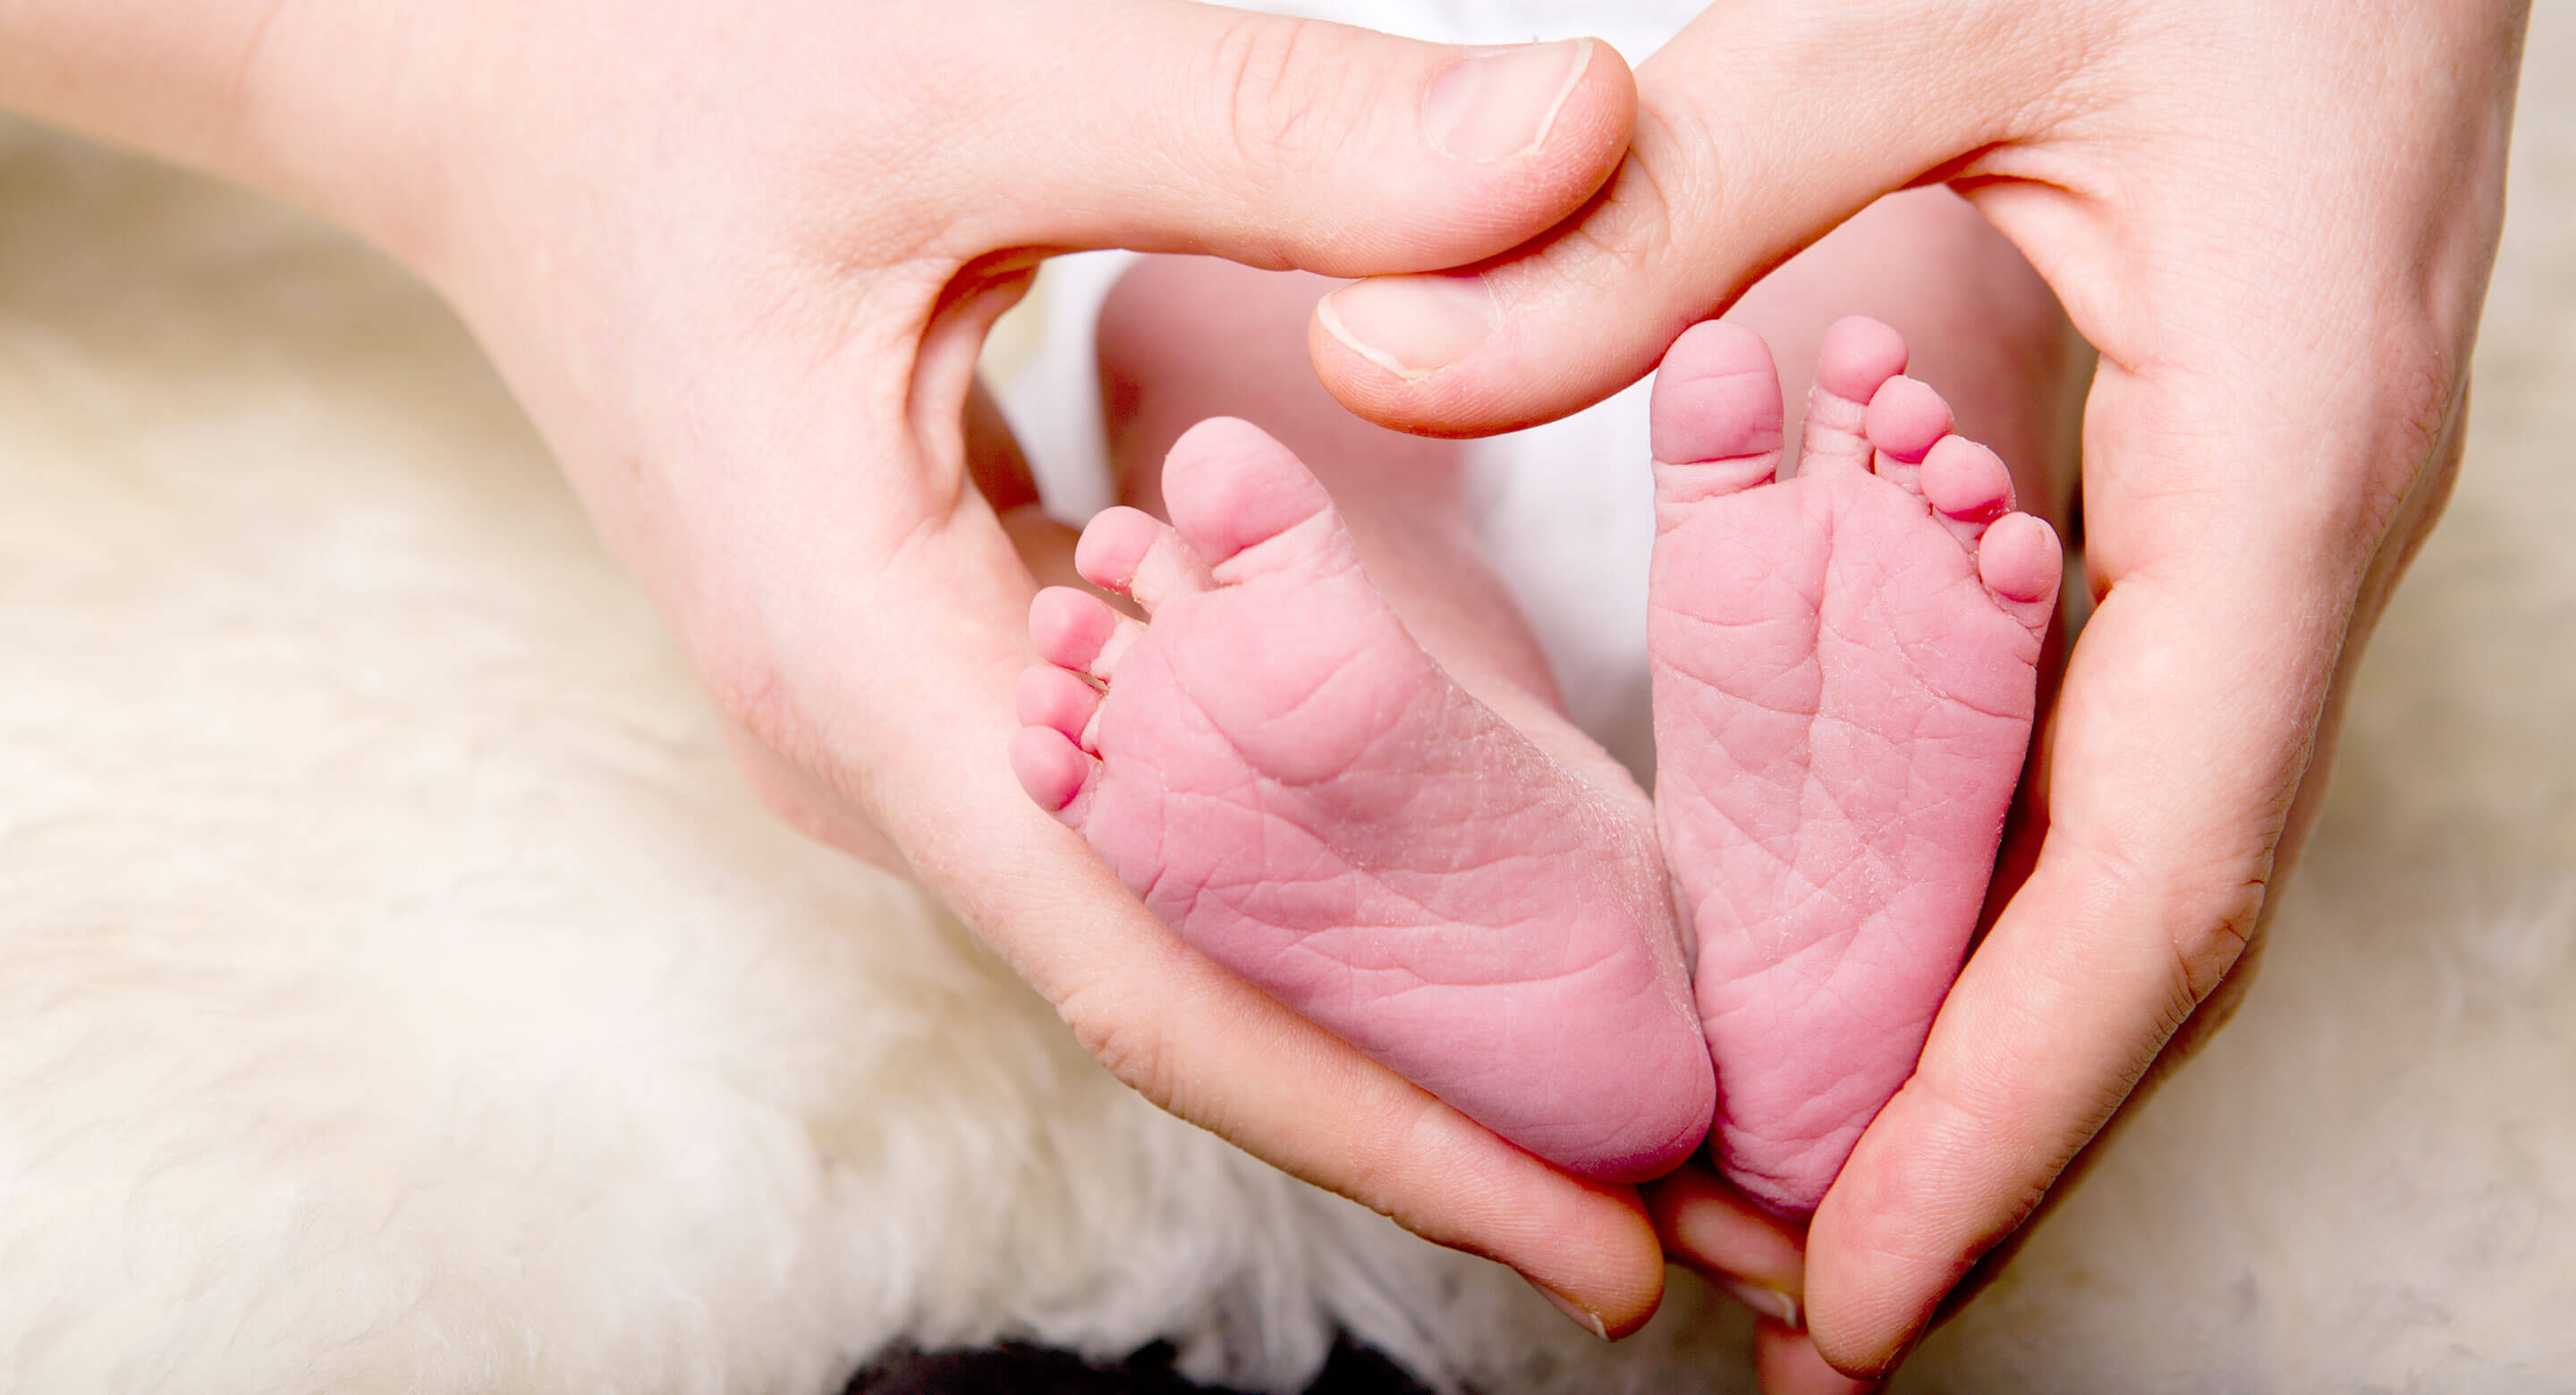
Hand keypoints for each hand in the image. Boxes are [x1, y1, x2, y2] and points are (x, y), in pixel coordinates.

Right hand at [20, 0, 1683, 1330]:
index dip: (1390, 1133)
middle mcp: (884, 745)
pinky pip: (1136, 809)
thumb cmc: (676, 77)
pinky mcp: (937, 665)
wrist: (488, 94)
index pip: (1153, 979)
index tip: (1608, 1255)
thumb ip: (1281, 130)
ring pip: (1166, 910)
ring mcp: (904, 720)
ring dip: (1379, 995)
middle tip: (1695, 1204)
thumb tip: (1587, 153)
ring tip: (1623, 1065)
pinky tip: (1454, 866)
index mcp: (868, 665)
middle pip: (1184, 989)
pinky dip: (1302, 858)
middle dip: (1432, 1109)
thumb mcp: (976, 75)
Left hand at [1307, 0, 2528, 1377]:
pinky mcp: (2217, 487)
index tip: (1865, 1279)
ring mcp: (2268, 526)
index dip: (2008, 1105)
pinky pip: (2120, 753)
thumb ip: (1658, 195)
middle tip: (1818, 1322)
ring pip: (2142, 863)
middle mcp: (2293, 541)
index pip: (2155, 876)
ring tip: (1829, 1207)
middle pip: (2157, 932)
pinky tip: (1889, 960)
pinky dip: (2006, 898)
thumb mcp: (1928, 6)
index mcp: (2275, 467)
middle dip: (1999, 1142)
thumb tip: (1386, 373)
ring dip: (1997, 1046)